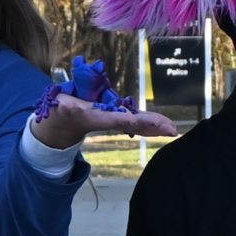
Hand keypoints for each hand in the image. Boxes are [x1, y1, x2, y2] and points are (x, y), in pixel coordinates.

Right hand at [29, 93, 177, 149]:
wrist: (65, 123)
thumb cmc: (62, 110)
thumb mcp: (61, 106)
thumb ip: (64, 105)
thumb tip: (66, 106)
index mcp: (96, 117)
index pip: (114, 119)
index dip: (127, 120)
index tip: (141, 121)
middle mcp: (109, 121)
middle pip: (133, 124)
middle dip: (151, 126)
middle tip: (170, 129)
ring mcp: (115, 121)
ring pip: (139, 125)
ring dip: (157, 127)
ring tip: (174, 129)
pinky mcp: (119, 119)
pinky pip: (139, 123)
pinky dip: (153, 124)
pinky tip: (167, 127)